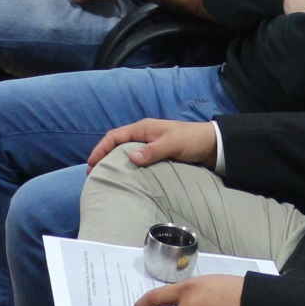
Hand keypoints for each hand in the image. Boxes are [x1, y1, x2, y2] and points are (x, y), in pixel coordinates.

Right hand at [86, 119, 218, 171]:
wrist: (213, 145)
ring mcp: (149, 145)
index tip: (91, 163)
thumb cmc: (192, 140)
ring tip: (105, 176)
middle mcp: (143, 135)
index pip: (115, 136)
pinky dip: (126, 167)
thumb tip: (131, 158)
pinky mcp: (156, 155)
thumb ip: (153, 150)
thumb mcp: (172, 144)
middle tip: (93, 173)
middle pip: (116, 144)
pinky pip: (136, 160)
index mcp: (143, 128)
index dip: (101, 149)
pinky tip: (125, 177)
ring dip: (114, 162)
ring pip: (125, 152)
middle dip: (103, 157)